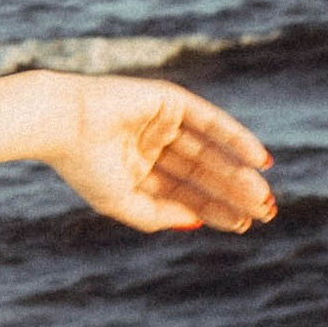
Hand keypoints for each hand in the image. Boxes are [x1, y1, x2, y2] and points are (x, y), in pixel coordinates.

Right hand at [50, 79, 275, 234]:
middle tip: (265, 212)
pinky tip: (260, 159)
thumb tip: (197, 222)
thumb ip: (157, 216)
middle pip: (203, 174)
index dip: (215, 210)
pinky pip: (211, 122)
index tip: (244, 225)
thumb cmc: (83, 166)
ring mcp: (163, 122)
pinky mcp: (169, 100)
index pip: (186, 193)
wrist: (61, 123)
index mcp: (139, 171)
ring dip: (238, 173)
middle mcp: (153, 146)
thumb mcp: (122, 202)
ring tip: (262, 195)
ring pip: (210, 152)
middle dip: (233, 194)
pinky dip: (236, 138)